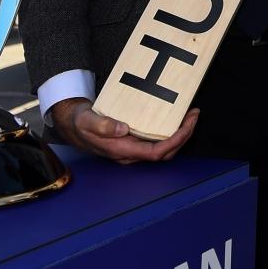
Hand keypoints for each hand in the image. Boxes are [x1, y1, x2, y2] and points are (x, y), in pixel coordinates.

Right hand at [48, 97, 199, 164]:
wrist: (74, 126)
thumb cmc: (81, 123)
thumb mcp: (87, 121)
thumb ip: (102, 125)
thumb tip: (121, 129)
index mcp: (122, 150)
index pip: (154, 153)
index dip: (174, 142)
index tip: (185, 126)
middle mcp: (131, 153)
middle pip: (164, 153)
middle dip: (183, 136)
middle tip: (193, 115)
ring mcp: (134, 148)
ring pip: (164, 148)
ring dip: (180, 134)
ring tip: (190, 115)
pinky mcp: (135, 141)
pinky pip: (158, 141)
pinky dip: (171, 131)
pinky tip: (176, 117)